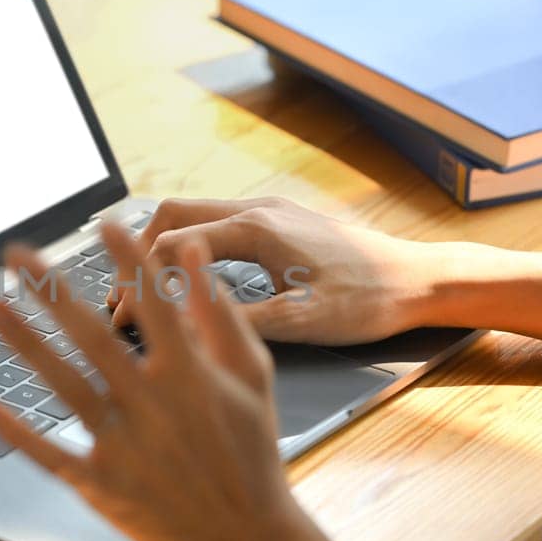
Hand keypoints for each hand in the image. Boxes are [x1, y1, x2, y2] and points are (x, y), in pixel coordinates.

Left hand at [0, 222, 313, 540]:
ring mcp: (124, 445)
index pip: (155, 303)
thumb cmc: (251, 452)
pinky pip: (50, 453)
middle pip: (92, 335)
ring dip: (23, 343)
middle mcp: (153, 404)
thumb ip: (220, 315)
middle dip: (52, 290)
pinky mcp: (102, 483)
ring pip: (63, 384)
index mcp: (192, 374)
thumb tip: (192, 257)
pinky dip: (15, 431)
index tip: (105, 224)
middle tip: (18, 254)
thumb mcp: (253, 379)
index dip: (130, 261)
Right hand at [110, 197, 443, 346]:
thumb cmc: (367, 300)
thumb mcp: (301, 322)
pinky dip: (189, 246)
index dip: (139, 280)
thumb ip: (236, 321)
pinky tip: (187, 279)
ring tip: (144, 288)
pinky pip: (217, 223)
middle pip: (173, 214)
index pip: (173, 244)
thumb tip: (182, 330)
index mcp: (257, 229)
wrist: (418, 279)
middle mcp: (258, 209)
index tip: (122, 314)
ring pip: (195, 214)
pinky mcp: (280, 223)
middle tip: (122, 296)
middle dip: (138, 252)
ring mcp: (269, 211)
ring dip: (162, 246)